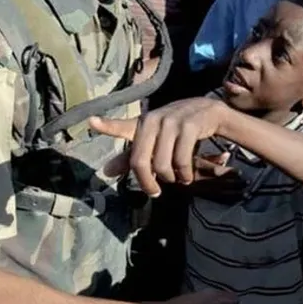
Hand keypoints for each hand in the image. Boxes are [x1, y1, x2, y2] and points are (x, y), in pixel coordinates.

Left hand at [89, 98, 232, 195]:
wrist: (210, 111)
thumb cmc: (178, 128)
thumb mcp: (154, 139)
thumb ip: (132, 156)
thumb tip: (106, 172)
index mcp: (143, 123)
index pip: (122, 126)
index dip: (108, 125)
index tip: (91, 122)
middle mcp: (154, 120)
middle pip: (140, 161)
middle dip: (147, 182)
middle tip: (155, 192)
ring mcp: (171, 121)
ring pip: (162, 165)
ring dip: (171, 178)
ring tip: (178, 178)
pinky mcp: (189, 126)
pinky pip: (181, 161)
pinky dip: (185, 174)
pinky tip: (187, 175)